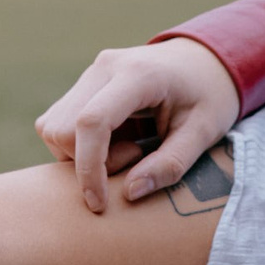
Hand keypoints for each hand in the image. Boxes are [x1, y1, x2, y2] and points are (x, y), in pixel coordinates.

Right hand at [36, 38, 242, 213]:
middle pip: (64, 129)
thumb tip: (129, 193)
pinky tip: (117, 139)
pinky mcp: (84, 84)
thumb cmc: (210, 96)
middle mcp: (105, 68)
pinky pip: (59, 124)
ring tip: (130, 146)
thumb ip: (170, 165)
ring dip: (83, 154)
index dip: (88, 169)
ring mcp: (91, 73)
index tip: (100, 203)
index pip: (92, 122)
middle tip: (136, 156)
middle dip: (90, 162)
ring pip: (55, 129)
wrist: (206, 61)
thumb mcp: (204, 133)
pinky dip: (81, 144)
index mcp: (139, 75)